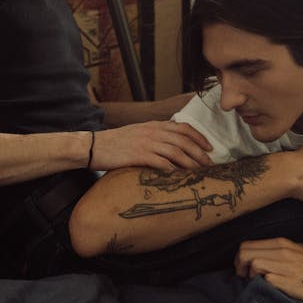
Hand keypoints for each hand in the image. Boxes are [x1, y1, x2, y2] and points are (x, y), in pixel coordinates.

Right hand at [91, 121, 212, 170]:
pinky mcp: (139, 155)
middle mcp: (152, 131)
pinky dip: (173, 169)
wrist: (93, 146)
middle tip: (210, 164)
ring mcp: (146, 143)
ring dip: (191, 162)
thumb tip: (171, 145)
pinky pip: (161, 162)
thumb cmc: (115, 143)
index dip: (199, 137)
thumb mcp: (137, 133)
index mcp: (154, 125)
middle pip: (183, 140)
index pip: (183, 127)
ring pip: (176, 151)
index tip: (209, 147)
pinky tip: (180, 177)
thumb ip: (154, 136)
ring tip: (200, 172)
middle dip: (199, 152)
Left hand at [235, 238, 302, 302]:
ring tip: (257, 283)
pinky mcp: (289, 282)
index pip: (246, 245)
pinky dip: (262, 284)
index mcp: (281, 243)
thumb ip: (276, 252)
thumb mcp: (295, 250)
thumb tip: (257, 258)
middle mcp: (281, 251)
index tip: (244, 270)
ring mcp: (285, 266)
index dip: (240, 259)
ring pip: (252, 263)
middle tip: (246, 277)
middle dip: (239, 267)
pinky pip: (266, 280)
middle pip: (244, 253)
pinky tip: (270, 289)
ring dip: (249, 276)